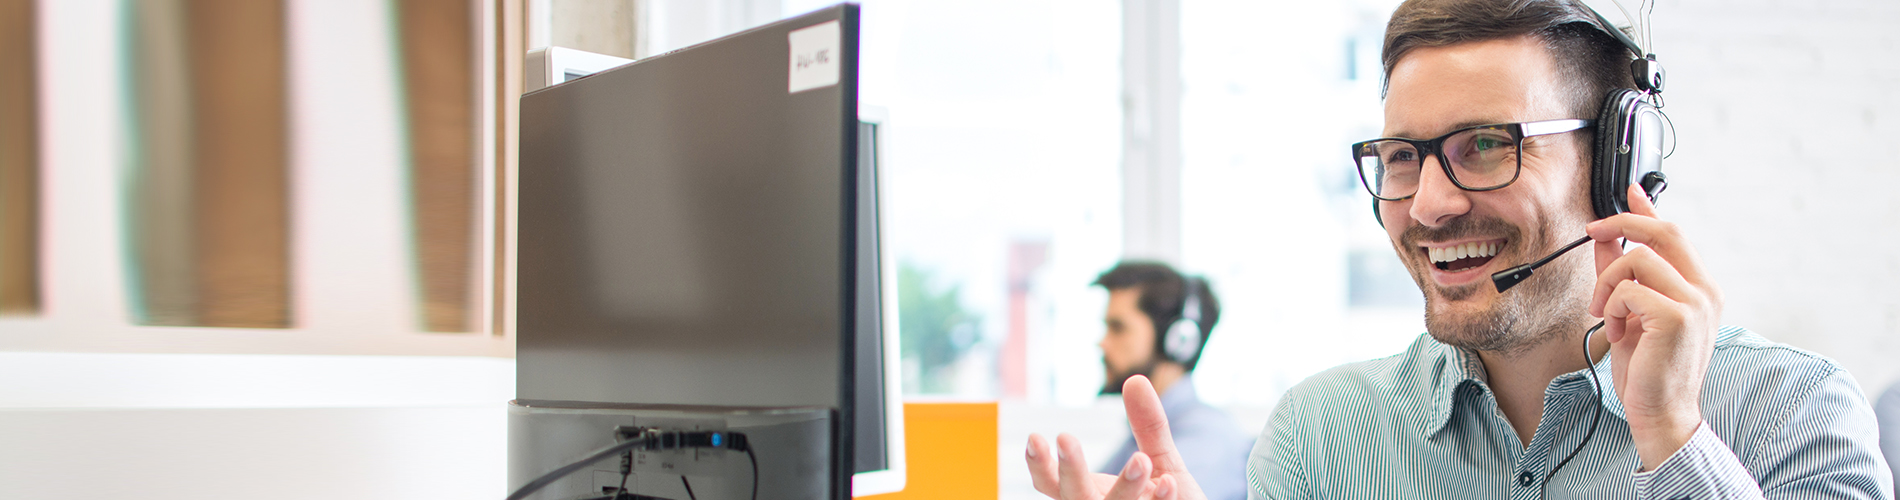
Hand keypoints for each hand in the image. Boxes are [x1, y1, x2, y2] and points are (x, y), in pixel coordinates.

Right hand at [1025, 375, 1204, 499]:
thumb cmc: (1173, 499)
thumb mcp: (1159, 458)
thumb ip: (1148, 425)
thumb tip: (1135, 380)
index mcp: (1092, 493)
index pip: (1053, 484)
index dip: (1039, 464)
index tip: (1035, 436)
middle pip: (1073, 498)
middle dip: (1070, 470)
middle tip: (1065, 438)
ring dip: (1124, 486)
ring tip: (1141, 460)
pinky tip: (1171, 482)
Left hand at [1586, 184, 1723, 470]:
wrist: (1663, 414)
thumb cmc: (1650, 371)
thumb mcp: (1632, 315)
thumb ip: (1623, 276)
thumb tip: (1606, 240)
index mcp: (1700, 289)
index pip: (1675, 235)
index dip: (1649, 209)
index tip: (1630, 190)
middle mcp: (1705, 291)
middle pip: (1664, 232)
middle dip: (1622, 224)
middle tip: (1593, 230)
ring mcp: (1695, 303)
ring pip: (1637, 261)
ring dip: (1607, 285)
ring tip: (1605, 314)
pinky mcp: (1676, 317)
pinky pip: (1628, 290)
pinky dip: (1610, 308)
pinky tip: (1615, 332)